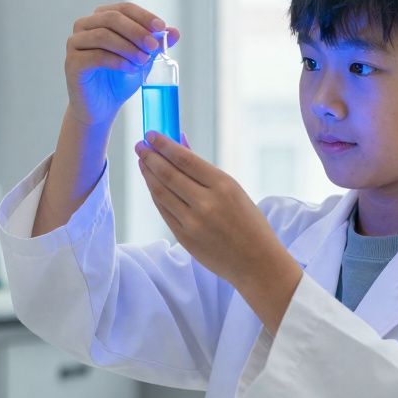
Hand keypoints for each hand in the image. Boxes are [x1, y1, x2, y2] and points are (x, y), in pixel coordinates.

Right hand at [65, 2, 180, 127]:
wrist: (102, 107)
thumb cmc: (120, 78)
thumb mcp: (143, 58)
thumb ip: (156, 44)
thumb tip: (175, 32)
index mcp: (100, 18)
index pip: (123, 8)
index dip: (143, 16)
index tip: (161, 27)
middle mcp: (84, 26)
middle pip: (112, 18)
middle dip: (136, 31)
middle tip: (154, 46)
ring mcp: (75, 43)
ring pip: (103, 35)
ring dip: (128, 47)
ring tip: (144, 61)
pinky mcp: (72, 62)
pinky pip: (96, 56)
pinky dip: (117, 61)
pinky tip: (131, 69)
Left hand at [134, 132, 303, 332]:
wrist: (257, 262)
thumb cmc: (249, 222)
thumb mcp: (234, 191)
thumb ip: (204, 170)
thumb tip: (180, 144)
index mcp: (224, 186)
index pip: (185, 159)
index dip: (164, 145)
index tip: (151, 134)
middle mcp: (206, 203)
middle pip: (168, 174)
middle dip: (150, 157)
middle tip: (140, 145)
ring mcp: (193, 223)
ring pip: (161, 192)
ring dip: (148, 174)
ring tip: (142, 161)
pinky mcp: (185, 238)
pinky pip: (164, 211)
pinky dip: (155, 194)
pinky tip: (151, 184)